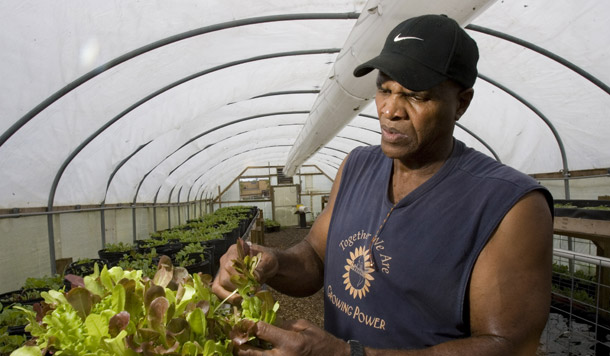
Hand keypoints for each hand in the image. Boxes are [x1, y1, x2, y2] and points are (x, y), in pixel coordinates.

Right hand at [212, 241, 278, 303]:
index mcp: (235, 250)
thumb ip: (261, 268)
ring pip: (219, 286)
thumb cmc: (267, 260)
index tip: (252, 285)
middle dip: (237, 289)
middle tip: (252, 293)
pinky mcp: (222, 280)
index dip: (239, 278)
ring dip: (231, 295)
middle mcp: (225, 259)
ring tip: (245, 299)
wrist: (266, 264)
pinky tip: (238, 301)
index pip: (230, 266)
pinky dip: (227, 298)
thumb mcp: (268, 261)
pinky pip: (218, 291)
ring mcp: (222, 270)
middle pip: (224, 278)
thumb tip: (254, 278)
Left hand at [235, 319, 349, 355]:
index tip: (241, 321)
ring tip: (241, 347)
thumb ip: (283, 324)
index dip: (248, 325)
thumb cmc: (319, 340)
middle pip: (251, 353)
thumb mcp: (303, 325)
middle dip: (239, 346)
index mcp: (289, 342)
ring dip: (246, 354)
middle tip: (233, 338)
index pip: (262, 331)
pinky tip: (255, 352)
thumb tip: (264, 322)